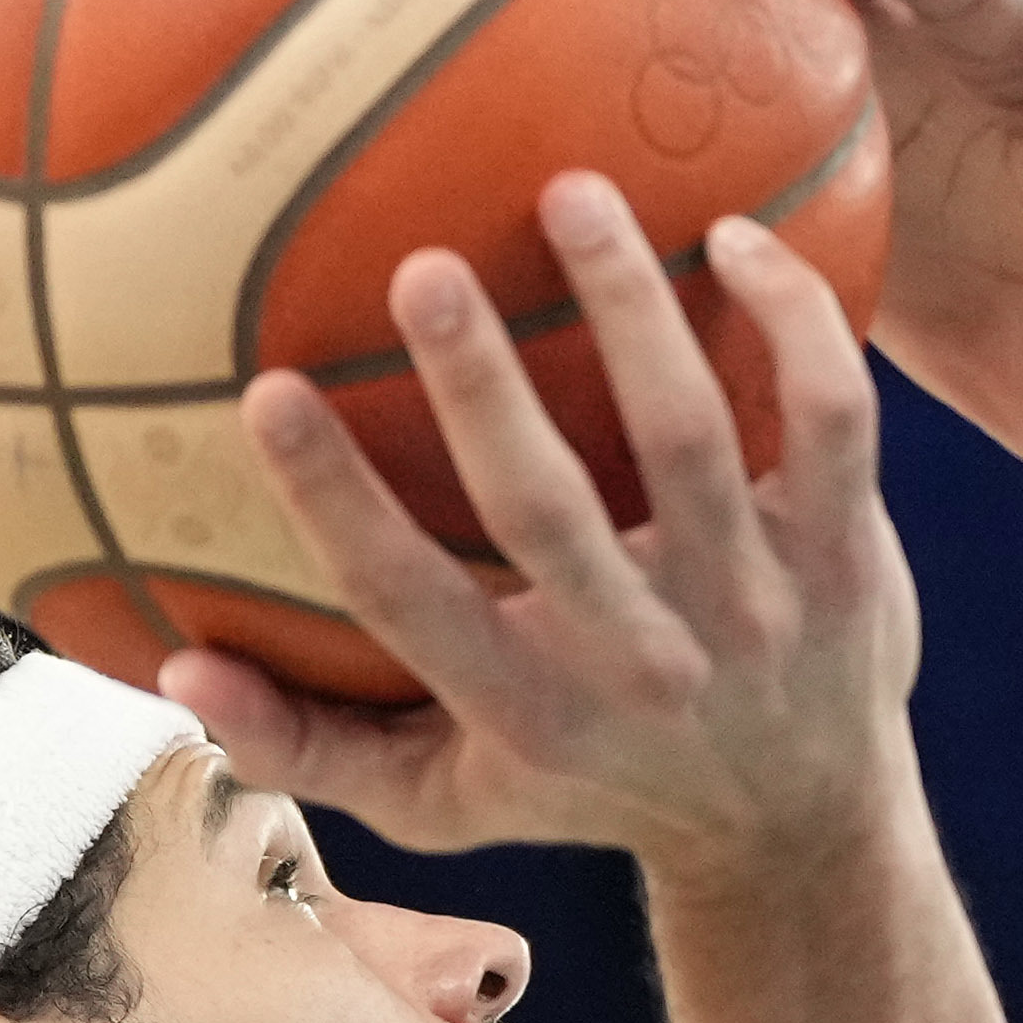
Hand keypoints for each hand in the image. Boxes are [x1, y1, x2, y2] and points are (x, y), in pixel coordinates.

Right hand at [166, 181, 914, 873]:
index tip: (264, 390)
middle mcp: (642, 664)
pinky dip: (795, 322)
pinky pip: (834, 419)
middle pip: (545, 509)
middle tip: (421, 267)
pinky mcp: (851, 559)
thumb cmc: (590, 784)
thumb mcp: (449, 802)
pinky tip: (735, 233)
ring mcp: (756, 608)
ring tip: (573, 193)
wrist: (804, 830)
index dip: (334, 501)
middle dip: (477, 388)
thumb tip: (171, 667)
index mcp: (526, 711)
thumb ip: (308, 745)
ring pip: (690, 437)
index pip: (407, 601)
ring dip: (630, 309)